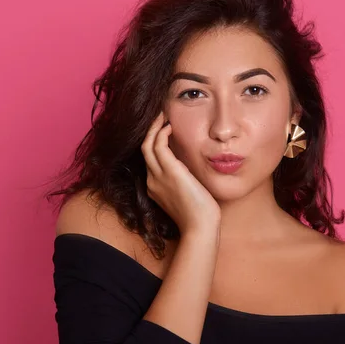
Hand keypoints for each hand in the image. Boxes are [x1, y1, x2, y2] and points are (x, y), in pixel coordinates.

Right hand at [141, 112, 220, 235]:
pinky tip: (170, 127)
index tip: (163, 131)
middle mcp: (152, 180)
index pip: (149, 159)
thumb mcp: (187, 195)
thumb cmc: (199, 215)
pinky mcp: (169, 171)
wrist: (200, 227)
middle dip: (150, 130)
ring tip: (163, 115)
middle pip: (144, 149)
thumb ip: (183, 181)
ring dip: (154, 127)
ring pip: (147, 144)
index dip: (154, 143)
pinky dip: (161, 132)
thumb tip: (188, 169)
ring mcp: (157, 176)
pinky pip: (157, 145)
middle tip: (160, 116)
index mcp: (154, 187)